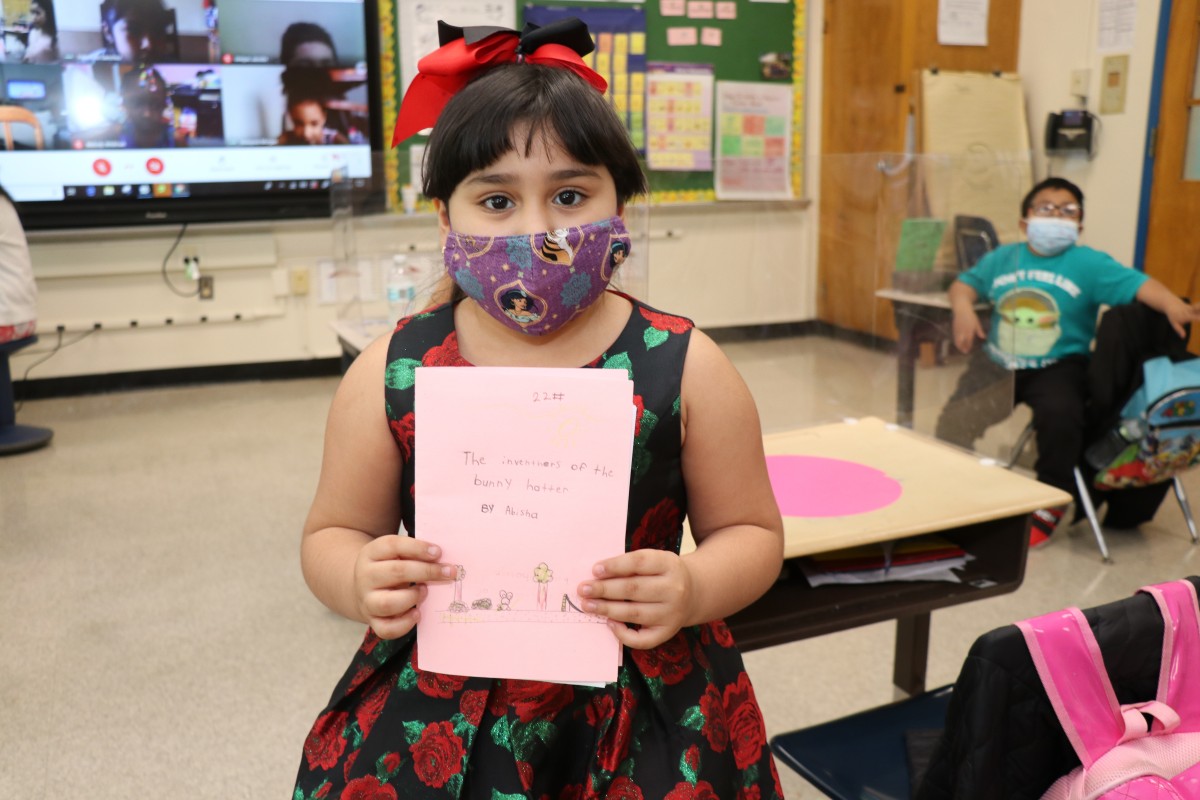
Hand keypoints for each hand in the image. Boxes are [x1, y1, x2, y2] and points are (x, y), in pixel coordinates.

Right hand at [353, 535, 455, 639]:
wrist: (361, 588)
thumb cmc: (388, 566)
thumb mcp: (395, 553)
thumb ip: (414, 553)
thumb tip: (444, 561)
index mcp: (371, 553)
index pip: (393, 545)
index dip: (418, 548)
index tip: (439, 552)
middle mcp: (366, 577)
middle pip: (396, 572)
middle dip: (427, 571)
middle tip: (449, 572)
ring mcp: (367, 601)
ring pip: (389, 603)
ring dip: (414, 597)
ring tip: (425, 591)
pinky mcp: (372, 621)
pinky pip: (387, 629)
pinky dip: (405, 624)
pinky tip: (418, 613)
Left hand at [577, 549, 696, 649]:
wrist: (694, 592)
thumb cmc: (663, 574)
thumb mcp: (654, 560)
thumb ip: (630, 565)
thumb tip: (596, 575)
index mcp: (669, 564)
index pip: (639, 563)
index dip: (615, 566)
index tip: (594, 570)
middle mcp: (674, 589)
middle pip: (634, 589)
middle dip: (604, 589)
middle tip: (583, 589)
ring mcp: (672, 613)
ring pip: (634, 613)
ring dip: (607, 609)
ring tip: (587, 605)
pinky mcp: (668, 632)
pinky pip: (642, 639)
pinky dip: (623, 633)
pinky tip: (609, 623)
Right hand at [952, 309, 985, 353]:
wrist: (961, 310)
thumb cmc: (971, 316)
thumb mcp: (977, 323)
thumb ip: (980, 331)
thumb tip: (983, 337)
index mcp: (969, 330)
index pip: (968, 341)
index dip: (968, 346)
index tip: (968, 350)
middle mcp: (963, 332)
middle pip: (961, 342)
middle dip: (962, 348)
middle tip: (964, 352)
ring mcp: (957, 330)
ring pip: (957, 340)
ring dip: (959, 346)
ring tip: (961, 349)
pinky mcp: (954, 329)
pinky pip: (955, 337)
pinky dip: (956, 341)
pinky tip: (958, 343)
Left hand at [1164, 299, 1199, 338]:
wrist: (1172, 304)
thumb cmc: (1173, 316)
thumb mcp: (1174, 324)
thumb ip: (1179, 330)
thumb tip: (1183, 337)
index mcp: (1186, 315)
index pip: (1195, 317)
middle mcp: (1191, 310)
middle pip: (1199, 310)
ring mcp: (1194, 307)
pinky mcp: (1196, 305)